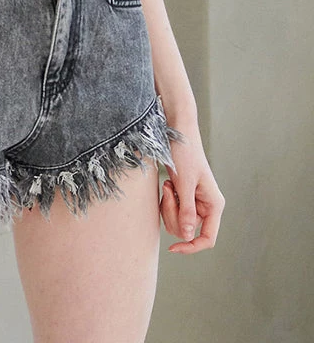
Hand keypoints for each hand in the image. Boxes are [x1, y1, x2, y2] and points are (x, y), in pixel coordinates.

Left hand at [159, 121, 225, 253]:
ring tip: (169, 185)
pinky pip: (172, 211)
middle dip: (174, 215)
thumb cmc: (185, 154)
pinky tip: (167, 184)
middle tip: (169, 192)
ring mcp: (195, 202)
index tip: (173, 248)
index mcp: (214, 205)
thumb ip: (186, 211)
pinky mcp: (184, 196)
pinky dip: (167, 201)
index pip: (208, 238)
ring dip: (169, 207)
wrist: (177, 133)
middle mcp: (206, 206)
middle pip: (188, 231)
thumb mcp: (184, 183)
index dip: (192, 247)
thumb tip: (186, 236)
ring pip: (178, 222)